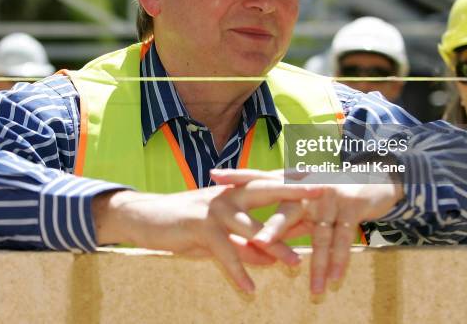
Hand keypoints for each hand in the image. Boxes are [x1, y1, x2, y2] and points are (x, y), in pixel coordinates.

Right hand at [92, 181, 320, 292]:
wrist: (145, 217)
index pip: (270, 183)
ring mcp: (215, 208)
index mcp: (235, 192)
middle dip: (294, 191)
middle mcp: (228, 195)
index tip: (320, 177)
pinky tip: (249, 289)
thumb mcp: (220, 235)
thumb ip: (247, 245)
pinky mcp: (200, 226)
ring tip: (295, 265)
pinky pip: (225, 251)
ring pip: (251, 227)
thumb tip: (272, 261)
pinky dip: (238, 271)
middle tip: (321, 192)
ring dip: (274, 247)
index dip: (295, 180)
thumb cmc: (185, 224)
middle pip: (267, 190)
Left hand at [210, 168, 403, 293]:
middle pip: (288, 208)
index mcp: (291, 182)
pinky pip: (343, 238)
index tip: (215, 175)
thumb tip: (258, 240)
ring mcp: (330, 196)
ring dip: (317, 263)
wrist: (371, 181)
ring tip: (311, 287)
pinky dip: (338, 261)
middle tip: (258, 243)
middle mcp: (308, 187)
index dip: (239, 177)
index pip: (261, 178)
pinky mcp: (351, 207)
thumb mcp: (304, 205)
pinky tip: (333, 280)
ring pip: (320, 233)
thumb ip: (285, 220)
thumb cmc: (329, 195)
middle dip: (274, 228)